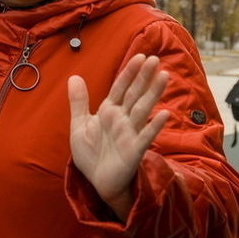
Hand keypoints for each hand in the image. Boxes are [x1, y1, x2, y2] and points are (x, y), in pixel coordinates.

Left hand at [69, 53, 170, 219]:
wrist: (95, 181)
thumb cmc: (91, 154)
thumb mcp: (79, 125)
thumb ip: (79, 102)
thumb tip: (75, 76)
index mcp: (109, 111)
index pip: (120, 87)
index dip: (129, 72)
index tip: (139, 56)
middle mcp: (122, 119)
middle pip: (135, 94)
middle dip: (144, 77)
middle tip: (155, 59)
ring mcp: (130, 133)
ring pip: (143, 109)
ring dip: (153, 93)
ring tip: (164, 76)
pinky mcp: (134, 150)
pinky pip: (145, 136)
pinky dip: (154, 126)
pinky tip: (164, 114)